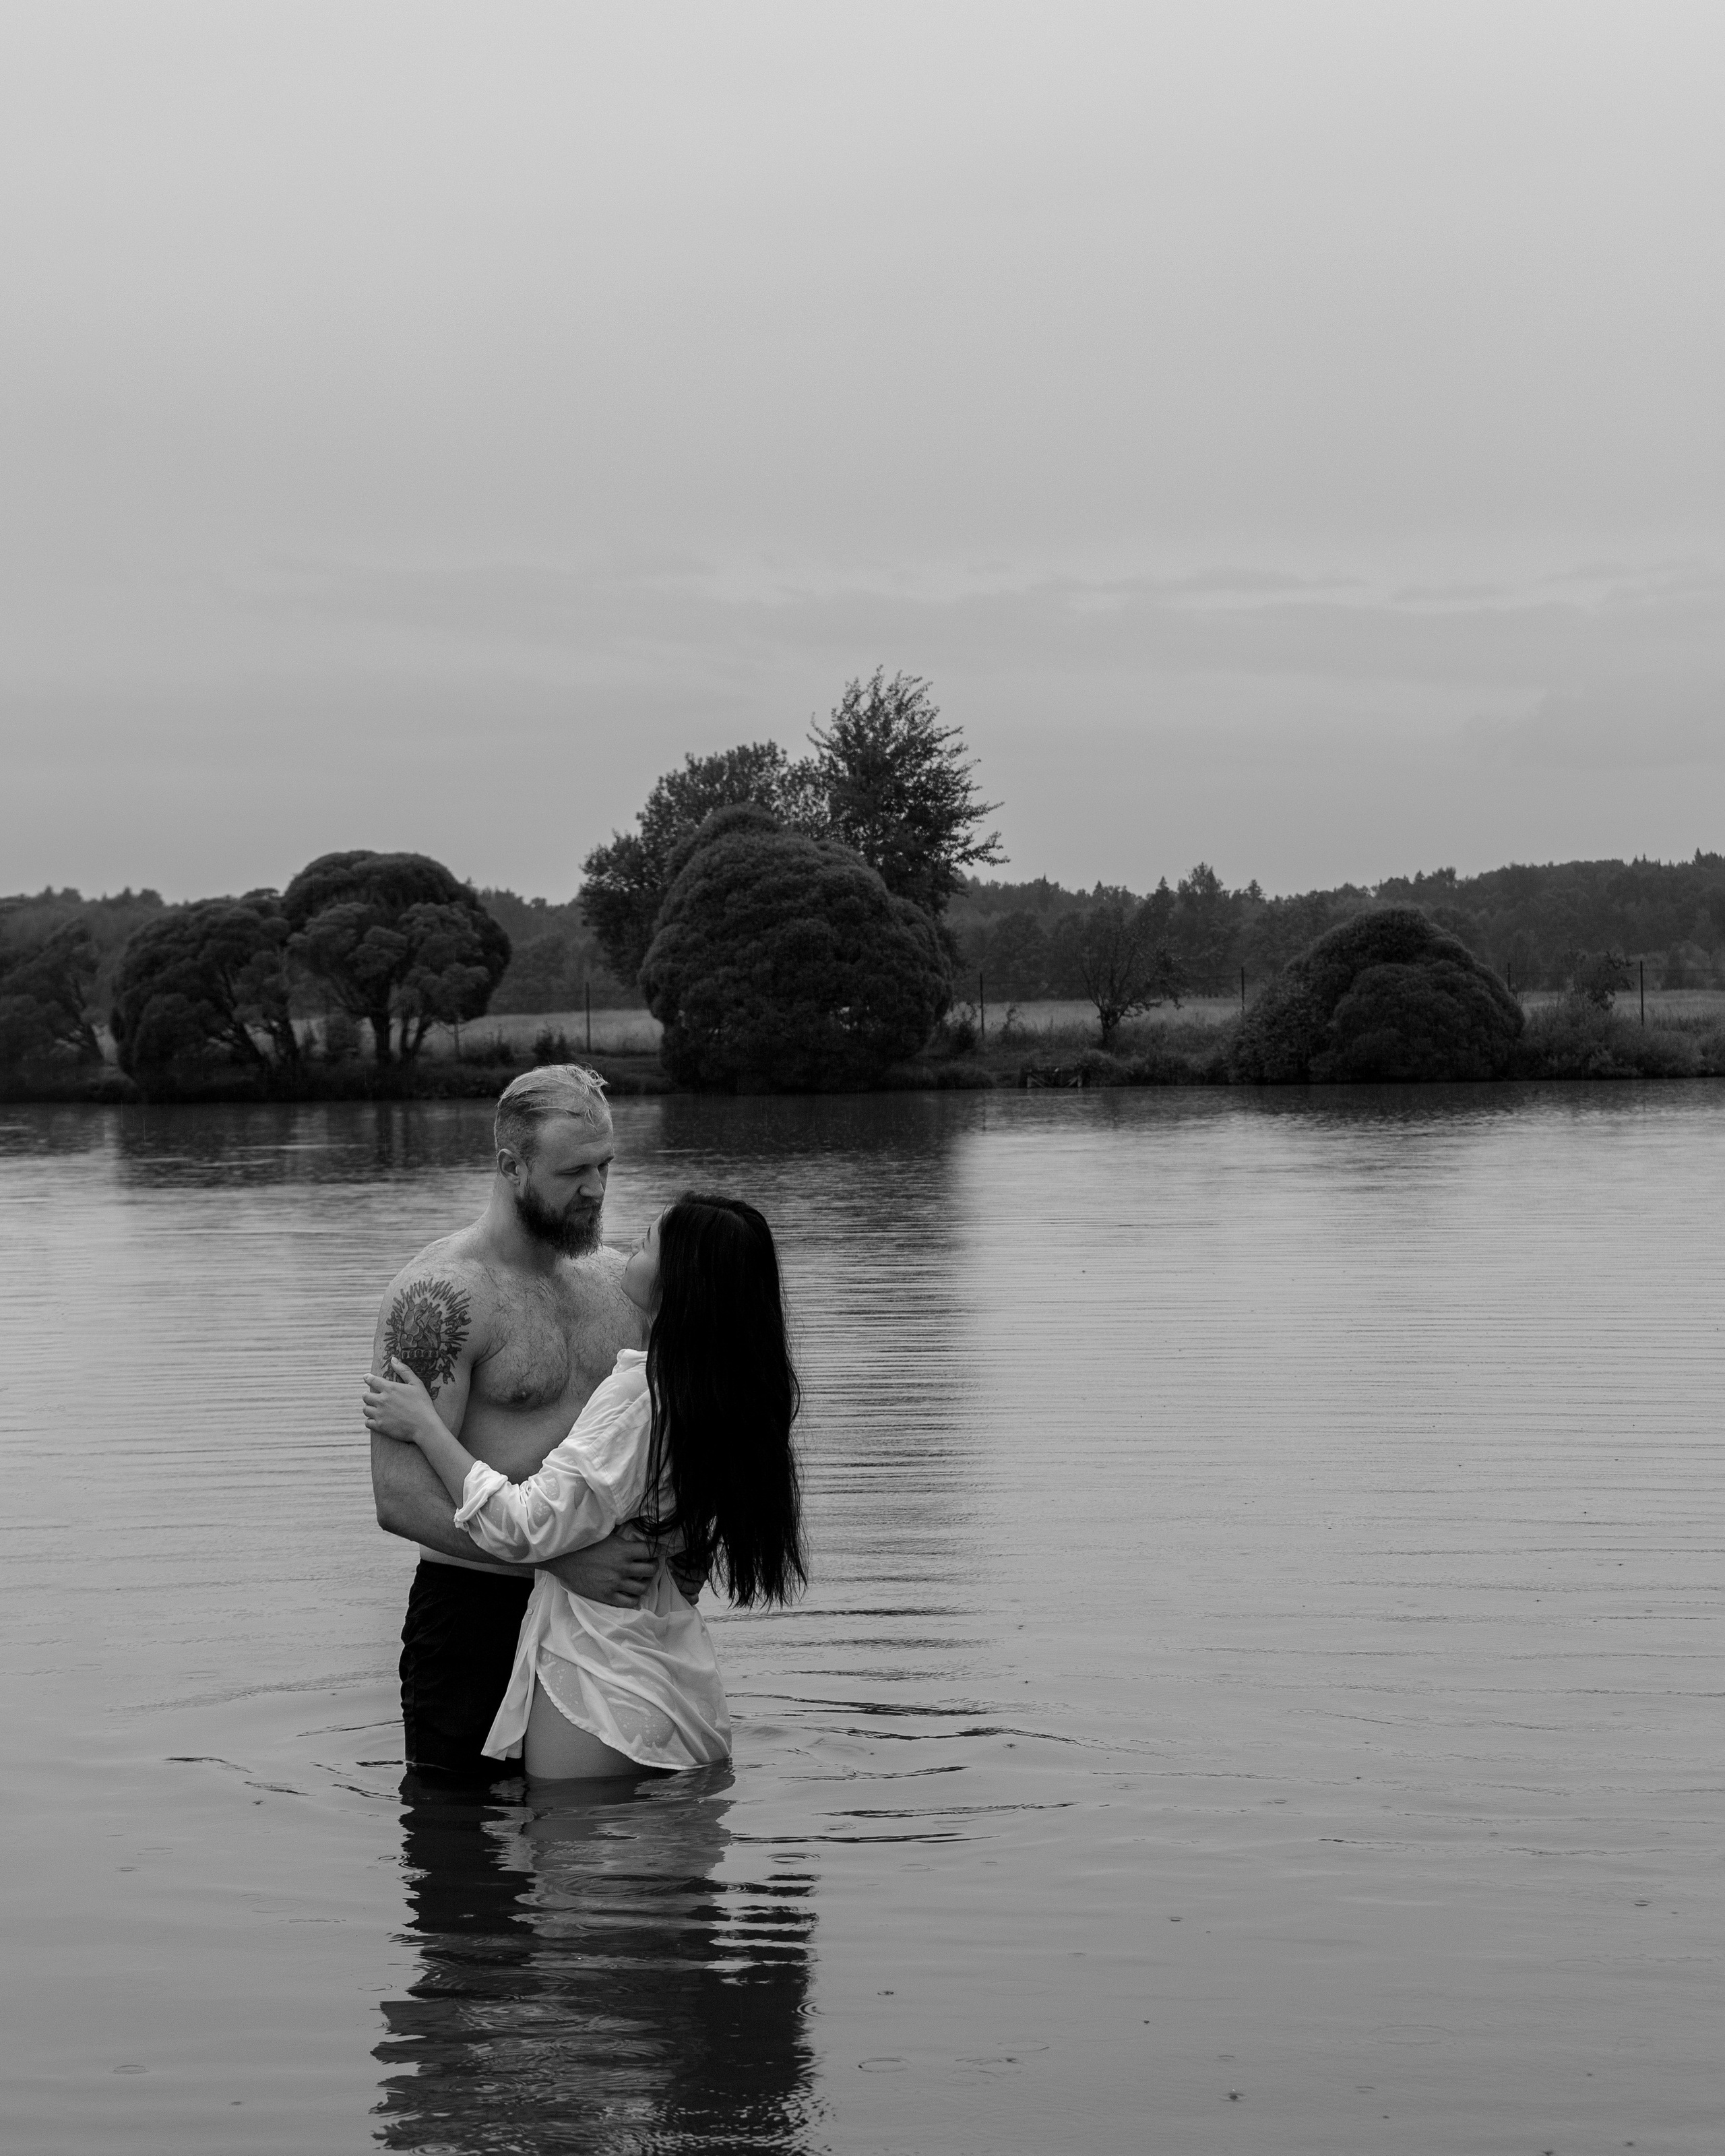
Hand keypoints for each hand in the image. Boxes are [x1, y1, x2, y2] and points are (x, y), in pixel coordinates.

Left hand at [362, 1358, 442, 1445]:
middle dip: (368, 1395)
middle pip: (365, 1396)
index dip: (368, 1378)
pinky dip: (370, 1421)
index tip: (366, 1377)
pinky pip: (367, 1422)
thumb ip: (404, 1370)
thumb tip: (393, 1359)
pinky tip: (376, 1420)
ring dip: (369, 1408)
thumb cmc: (423, 1404)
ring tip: (375, 1409)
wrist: (424, 1426)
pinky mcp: (380, 1426)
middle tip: (373, 1397)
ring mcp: (380, 1414)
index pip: (372, 1380)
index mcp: (390, 1388)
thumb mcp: (416, 1384)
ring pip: (365, 1409)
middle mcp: (382, 1400)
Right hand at [542, 1526, 658, 1607]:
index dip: (659, 1550)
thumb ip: (624, 1539)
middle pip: (651, 1570)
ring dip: (645, 1583)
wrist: (564, 1559)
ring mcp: (615, 1583)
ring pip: (642, 1588)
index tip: (659, 1550)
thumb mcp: (607, 1535)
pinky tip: (631, 1593)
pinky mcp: (607, 1596)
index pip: (651, 1550)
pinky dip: (634, 1598)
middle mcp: (622, 1567)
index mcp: (624, 1550)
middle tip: (650, 1564)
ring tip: (641, 1579)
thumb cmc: (585, 1544)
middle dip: (654, 1566)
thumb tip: (638, 1535)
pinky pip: (629, 1602)